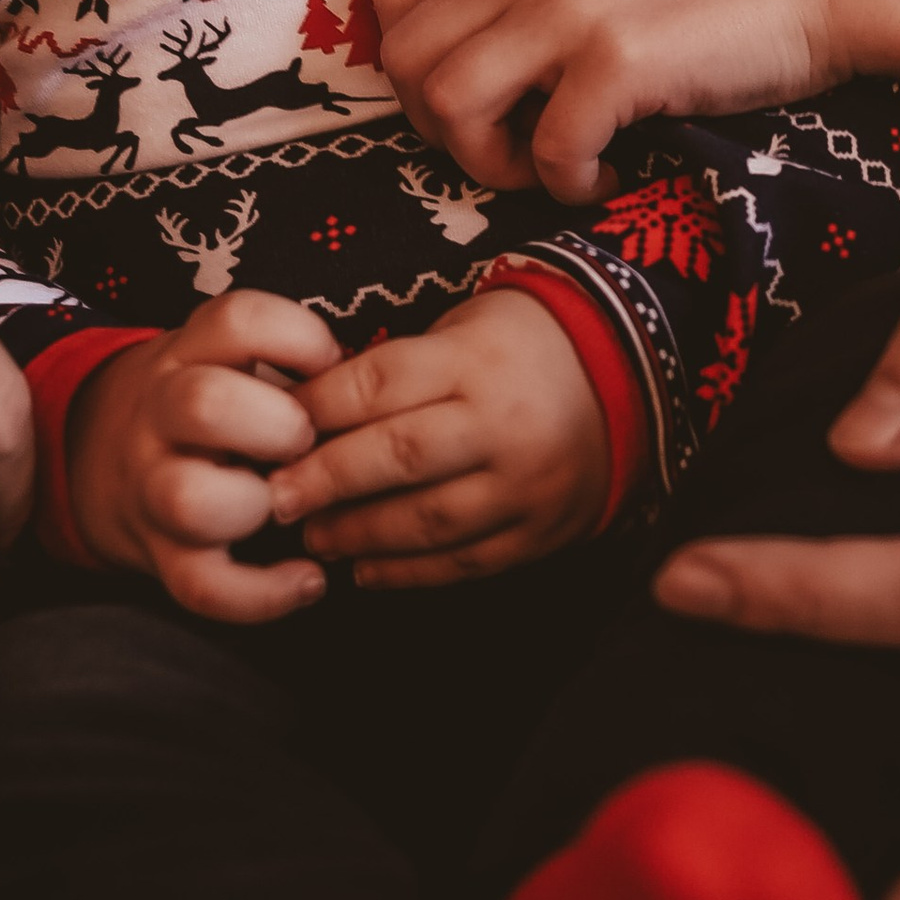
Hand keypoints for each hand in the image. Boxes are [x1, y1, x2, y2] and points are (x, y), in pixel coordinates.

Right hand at [63, 293, 340, 622]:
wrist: (104, 456)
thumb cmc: (209, 404)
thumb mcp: (227, 357)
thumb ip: (292, 360)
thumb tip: (386, 381)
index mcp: (190, 354)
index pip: (237, 320)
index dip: (297, 338)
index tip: (330, 364)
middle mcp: (161, 415)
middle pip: (203, 404)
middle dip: (276, 424)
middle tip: (306, 440)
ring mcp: (153, 487)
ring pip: (188, 499)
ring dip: (255, 505)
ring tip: (295, 507)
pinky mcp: (162, 556)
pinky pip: (201, 587)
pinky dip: (263, 594)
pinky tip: (307, 579)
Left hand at [262, 289, 607, 584]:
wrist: (627, 378)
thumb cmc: (519, 345)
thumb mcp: (461, 326)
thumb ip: (393, 369)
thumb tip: (301, 410)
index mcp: (476, 360)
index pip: (379, 384)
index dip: (317, 410)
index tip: (272, 430)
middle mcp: (502, 424)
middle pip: (398, 456)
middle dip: (325, 481)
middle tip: (275, 498)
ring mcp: (527, 484)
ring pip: (428, 520)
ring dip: (359, 534)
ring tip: (314, 536)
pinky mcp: (542, 531)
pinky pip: (465, 563)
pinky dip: (408, 573)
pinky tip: (365, 570)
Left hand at [374, 0, 851, 200]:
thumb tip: (483, 45)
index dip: (410, 67)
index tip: (471, 101)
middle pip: (403, 60)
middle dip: (439, 127)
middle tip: (508, 147)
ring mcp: (570, 10)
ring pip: (448, 103)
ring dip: (490, 161)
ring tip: (551, 166)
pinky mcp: (620, 63)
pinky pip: (546, 151)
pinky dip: (567, 185)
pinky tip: (609, 176)